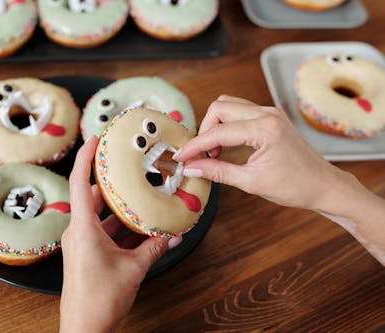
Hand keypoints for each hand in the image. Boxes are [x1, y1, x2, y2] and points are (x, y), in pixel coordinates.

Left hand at [60, 136, 181, 332]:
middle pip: (94, 196)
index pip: (80, 182)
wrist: (85, 328)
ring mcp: (81, 243)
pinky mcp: (86, 253)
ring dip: (119, 208)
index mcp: (83, 229)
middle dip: (112, 182)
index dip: (85, 157)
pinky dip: (119, 227)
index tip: (95, 138)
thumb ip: (155, 248)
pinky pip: (102, 231)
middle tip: (128, 166)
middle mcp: (78, 232)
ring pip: (100, 215)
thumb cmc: (99, 300)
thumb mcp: (134, 269)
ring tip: (140, 196)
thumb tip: (174, 234)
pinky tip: (140, 227)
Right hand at [174, 95, 384, 265]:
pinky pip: (240, 111)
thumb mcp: (251, 182)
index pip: (218, 132)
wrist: (323, 185)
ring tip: (214, 152)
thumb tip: (191, 167)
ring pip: (228, 105)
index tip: (180, 156)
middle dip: (204, 131)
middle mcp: (267, 114)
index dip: (195, 145)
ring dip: (215, 125)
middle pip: (219, 108)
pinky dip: (227, 125)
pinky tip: (226, 146)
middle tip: (200, 156)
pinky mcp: (271, 117)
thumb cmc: (295, 186)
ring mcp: (270, 113)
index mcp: (264, 129)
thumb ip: (217, 172)